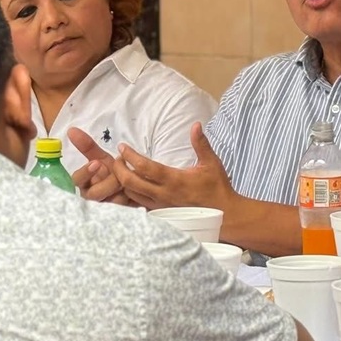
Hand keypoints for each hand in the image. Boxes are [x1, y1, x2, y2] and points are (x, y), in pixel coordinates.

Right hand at [68, 127, 133, 205]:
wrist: (131, 185)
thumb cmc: (111, 171)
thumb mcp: (100, 158)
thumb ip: (87, 146)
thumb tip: (71, 130)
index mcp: (82, 183)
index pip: (76, 180)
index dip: (85, 173)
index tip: (96, 163)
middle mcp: (89, 197)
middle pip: (93, 194)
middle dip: (107, 183)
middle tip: (119, 176)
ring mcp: (102, 208)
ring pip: (108, 203)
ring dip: (119, 192)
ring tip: (128, 183)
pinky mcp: (115, 216)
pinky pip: (121, 212)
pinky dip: (128, 203)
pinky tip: (133, 196)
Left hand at [113, 122, 237, 209]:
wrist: (224, 214)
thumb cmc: (217, 187)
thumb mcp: (211, 163)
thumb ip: (201, 144)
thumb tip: (195, 125)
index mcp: (174, 180)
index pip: (144, 167)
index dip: (130, 156)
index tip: (122, 147)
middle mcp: (163, 194)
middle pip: (131, 182)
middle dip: (119, 169)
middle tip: (117, 158)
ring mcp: (161, 206)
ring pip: (132, 195)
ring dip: (123, 181)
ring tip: (121, 170)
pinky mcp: (161, 213)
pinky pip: (139, 204)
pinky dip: (130, 194)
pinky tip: (130, 186)